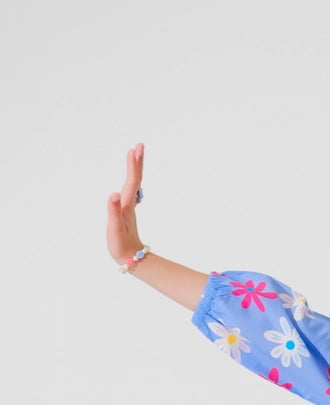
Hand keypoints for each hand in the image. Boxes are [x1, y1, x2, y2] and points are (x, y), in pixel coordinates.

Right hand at [107, 142, 144, 264]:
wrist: (132, 258)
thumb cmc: (121, 245)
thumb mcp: (114, 229)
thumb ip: (113, 211)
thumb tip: (113, 194)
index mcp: (126, 206)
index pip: (131, 182)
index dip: (132, 167)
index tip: (133, 151)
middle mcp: (130, 204)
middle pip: (135, 180)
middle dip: (137, 162)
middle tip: (139, 145)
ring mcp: (130, 207)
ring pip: (134, 184)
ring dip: (135, 169)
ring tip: (136, 155)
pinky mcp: (128, 211)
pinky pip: (131, 191)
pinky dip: (132, 180)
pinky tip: (132, 178)